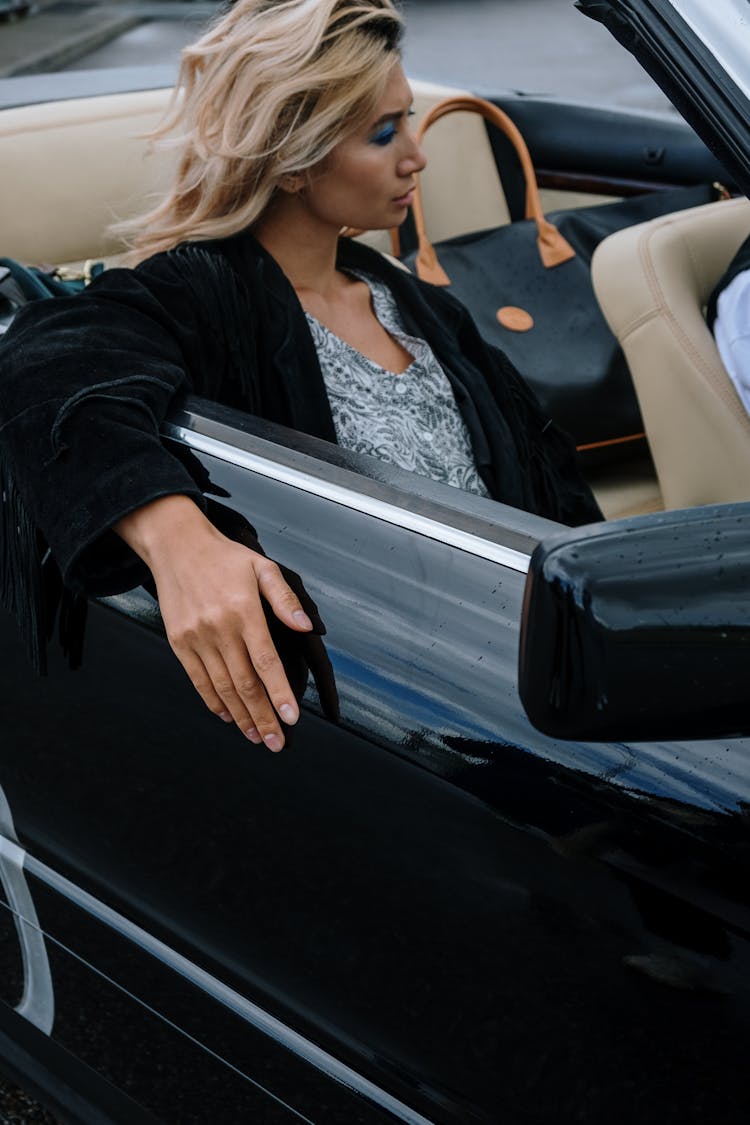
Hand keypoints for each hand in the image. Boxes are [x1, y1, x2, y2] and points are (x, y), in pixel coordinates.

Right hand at [115, 495, 336, 749]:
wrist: (175, 545)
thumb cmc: (224, 557)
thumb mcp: (262, 567)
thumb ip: (285, 599)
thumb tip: (306, 626)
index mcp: (243, 611)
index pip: (266, 662)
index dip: (280, 693)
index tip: (291, 718)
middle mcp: (219, 628)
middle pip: (245, 683)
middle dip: (263, 717)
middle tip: (276, 742)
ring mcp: (196, 638)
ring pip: (222, 687)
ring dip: (241, 716)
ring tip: (256, 736)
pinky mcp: (179, 642)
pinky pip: (198, 680)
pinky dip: (213, 702)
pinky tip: (228, 716)